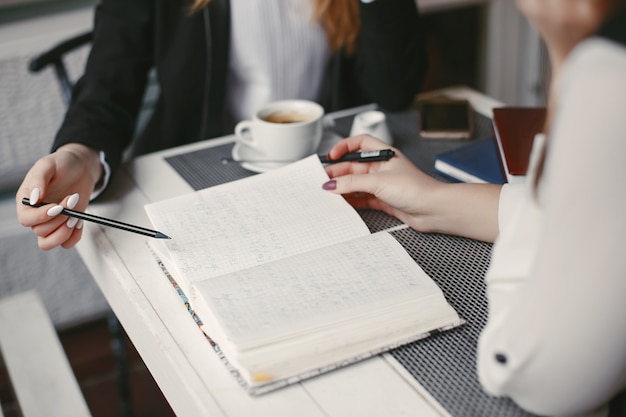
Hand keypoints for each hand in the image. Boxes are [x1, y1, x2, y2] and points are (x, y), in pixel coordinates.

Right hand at [15, 143, 102, 249]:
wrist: (81, 168)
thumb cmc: (62, 164)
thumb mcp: (48, 164)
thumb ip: (38, 179)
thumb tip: (34, 198)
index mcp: (26, 201)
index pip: (26, 219)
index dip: (41, 217)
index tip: (57, 206)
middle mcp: (36, 215)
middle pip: (40, 231)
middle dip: (60, 218)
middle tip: (72, 200)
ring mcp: (51, 223)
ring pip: (49, 243)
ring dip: (64, 232)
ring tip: (75, 216)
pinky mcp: (66, 227)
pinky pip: (66, 243)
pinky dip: (74, 237)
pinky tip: (79, 221)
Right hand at [323, 135, 501, 241]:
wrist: (435, 210)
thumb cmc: (416, 189)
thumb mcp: (378, 181)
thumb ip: (352, 182)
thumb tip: (332, 184)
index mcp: (384, 155)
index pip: (360, 143)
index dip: (344, 147)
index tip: (331, 155)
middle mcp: (383, 168)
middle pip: (354, 167)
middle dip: (338, 172)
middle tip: (323, 180)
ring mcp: (383, 185)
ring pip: (356, 184)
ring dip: (343, 188)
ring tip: (328, 193)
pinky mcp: (384, 201)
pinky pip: (362, 199)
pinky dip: (351, 201)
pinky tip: (342, 204)